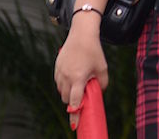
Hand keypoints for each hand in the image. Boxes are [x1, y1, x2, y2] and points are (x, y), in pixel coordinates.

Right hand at [54, 15, 108, 130]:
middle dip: (74, 101)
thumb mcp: (102, 68)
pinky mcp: (56, 68)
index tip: (75, 124)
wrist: (81, 34)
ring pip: (62, 92)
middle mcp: (67, 77)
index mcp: (79, 77)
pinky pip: (58, 83)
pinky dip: (65, 84)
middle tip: (82, 96)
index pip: (75, 101)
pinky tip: (73, 76)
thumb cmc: (94, 51)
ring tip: (79, 82)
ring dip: (69, 93)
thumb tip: (97, 94)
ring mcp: (60, 72)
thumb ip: (101, 84)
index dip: (75, 114)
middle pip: (67, 99)